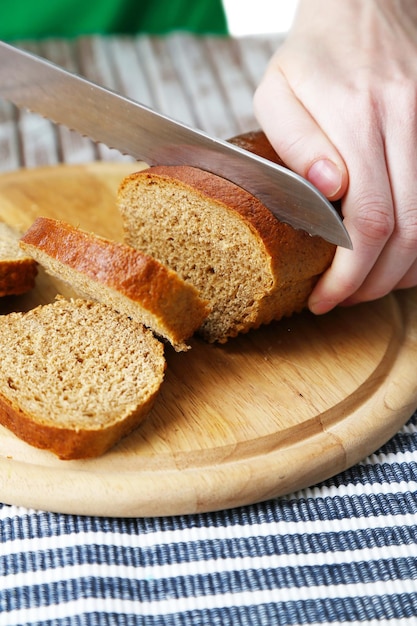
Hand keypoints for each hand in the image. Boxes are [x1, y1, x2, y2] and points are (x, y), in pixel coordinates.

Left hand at [254, 0, 416, 313]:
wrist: (368, 4)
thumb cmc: (315, 53)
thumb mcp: (279, 91)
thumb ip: (299, 144)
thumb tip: (332, 191)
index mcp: (360, 117)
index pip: (369, 221)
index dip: (349, 274)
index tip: (324, 297)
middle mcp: (409, 123)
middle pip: (409, 233)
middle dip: (375, 283)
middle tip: (344, 298)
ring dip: (404, 270)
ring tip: (369, 285)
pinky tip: (400, 256)